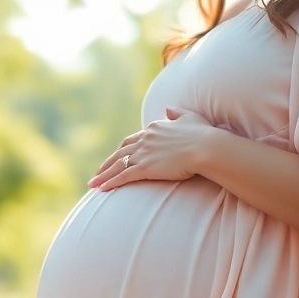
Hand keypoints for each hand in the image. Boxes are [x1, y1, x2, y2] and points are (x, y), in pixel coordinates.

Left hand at [88, 106, 216, 190]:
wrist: (206, 147)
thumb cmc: (203, 134)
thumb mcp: (190, 118)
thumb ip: (178, 113)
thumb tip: (168, 108)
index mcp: (154, 129)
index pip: (132, 140)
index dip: (122, 150)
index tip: (115, 157)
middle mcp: (145, 139)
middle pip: (120, 152)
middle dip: (107, 163)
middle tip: (98, 172)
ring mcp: (144, 153)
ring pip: (117, 165)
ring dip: (103, 175)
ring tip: (92, 184)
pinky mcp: (145, 167)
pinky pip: (123, 176)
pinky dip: (111, 182)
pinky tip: (102, 189)